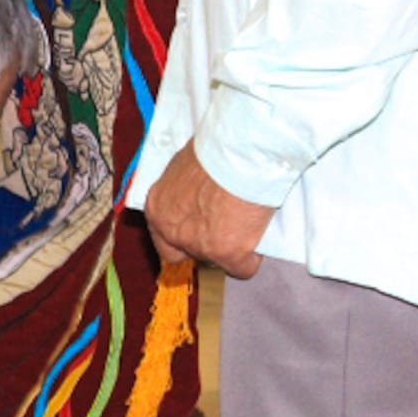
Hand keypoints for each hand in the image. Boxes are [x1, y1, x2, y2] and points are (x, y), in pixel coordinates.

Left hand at [142, 141, 274, 278]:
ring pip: (217, 261)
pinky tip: (259, 238)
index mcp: (158, 207)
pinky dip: (253, 258)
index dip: (183, 239)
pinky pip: (243, 268)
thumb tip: (198, 195)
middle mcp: (172, 230)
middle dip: (205, 246)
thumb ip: (185, 188)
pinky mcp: (227, 252)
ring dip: (232, 248)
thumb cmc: (218, 149)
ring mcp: (199, 244)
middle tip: (225, 231)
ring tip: (247, 226)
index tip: (199, 234)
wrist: (243, 151)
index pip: (163, 239)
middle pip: (187, 254)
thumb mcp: (187, 167)